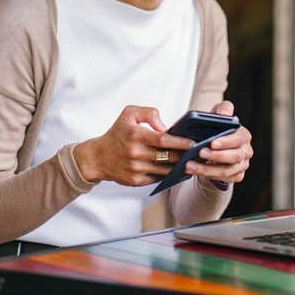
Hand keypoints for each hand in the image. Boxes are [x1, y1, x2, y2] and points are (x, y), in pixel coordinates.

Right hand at [73, 106, 192, 185]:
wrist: (98, 157)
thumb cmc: (117, 133)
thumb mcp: (129, 114)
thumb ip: (149, 113)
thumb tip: (165, 126)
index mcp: (136, 135)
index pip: (164, 140)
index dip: (180, 142)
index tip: (193, 143)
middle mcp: (136, 153)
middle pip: (167, 156)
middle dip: (184, 155)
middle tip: (197, 153)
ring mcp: (136, 169)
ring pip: (165, 170)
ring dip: (179, 167)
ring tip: (190, 162)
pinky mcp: (135, 181)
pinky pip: (158, 178)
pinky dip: (168, 175)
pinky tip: (177, 170)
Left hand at [186, 100, 252, 183]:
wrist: (214, 146)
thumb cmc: (216, 129)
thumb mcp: (218, 115)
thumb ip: (222, 109)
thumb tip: (223, 114)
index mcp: (244, 135)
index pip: (239, 139)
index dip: (226, 142)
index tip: (212, 142)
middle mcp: (246, 151)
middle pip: (235, 157)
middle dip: (216, 156)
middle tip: (199, 153)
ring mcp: (242, 165)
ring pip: (227, 171)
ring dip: (207, 169)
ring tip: (190, 166)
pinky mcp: (236, 175)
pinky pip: (224, 179)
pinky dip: (209, 176)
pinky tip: (195, 172)